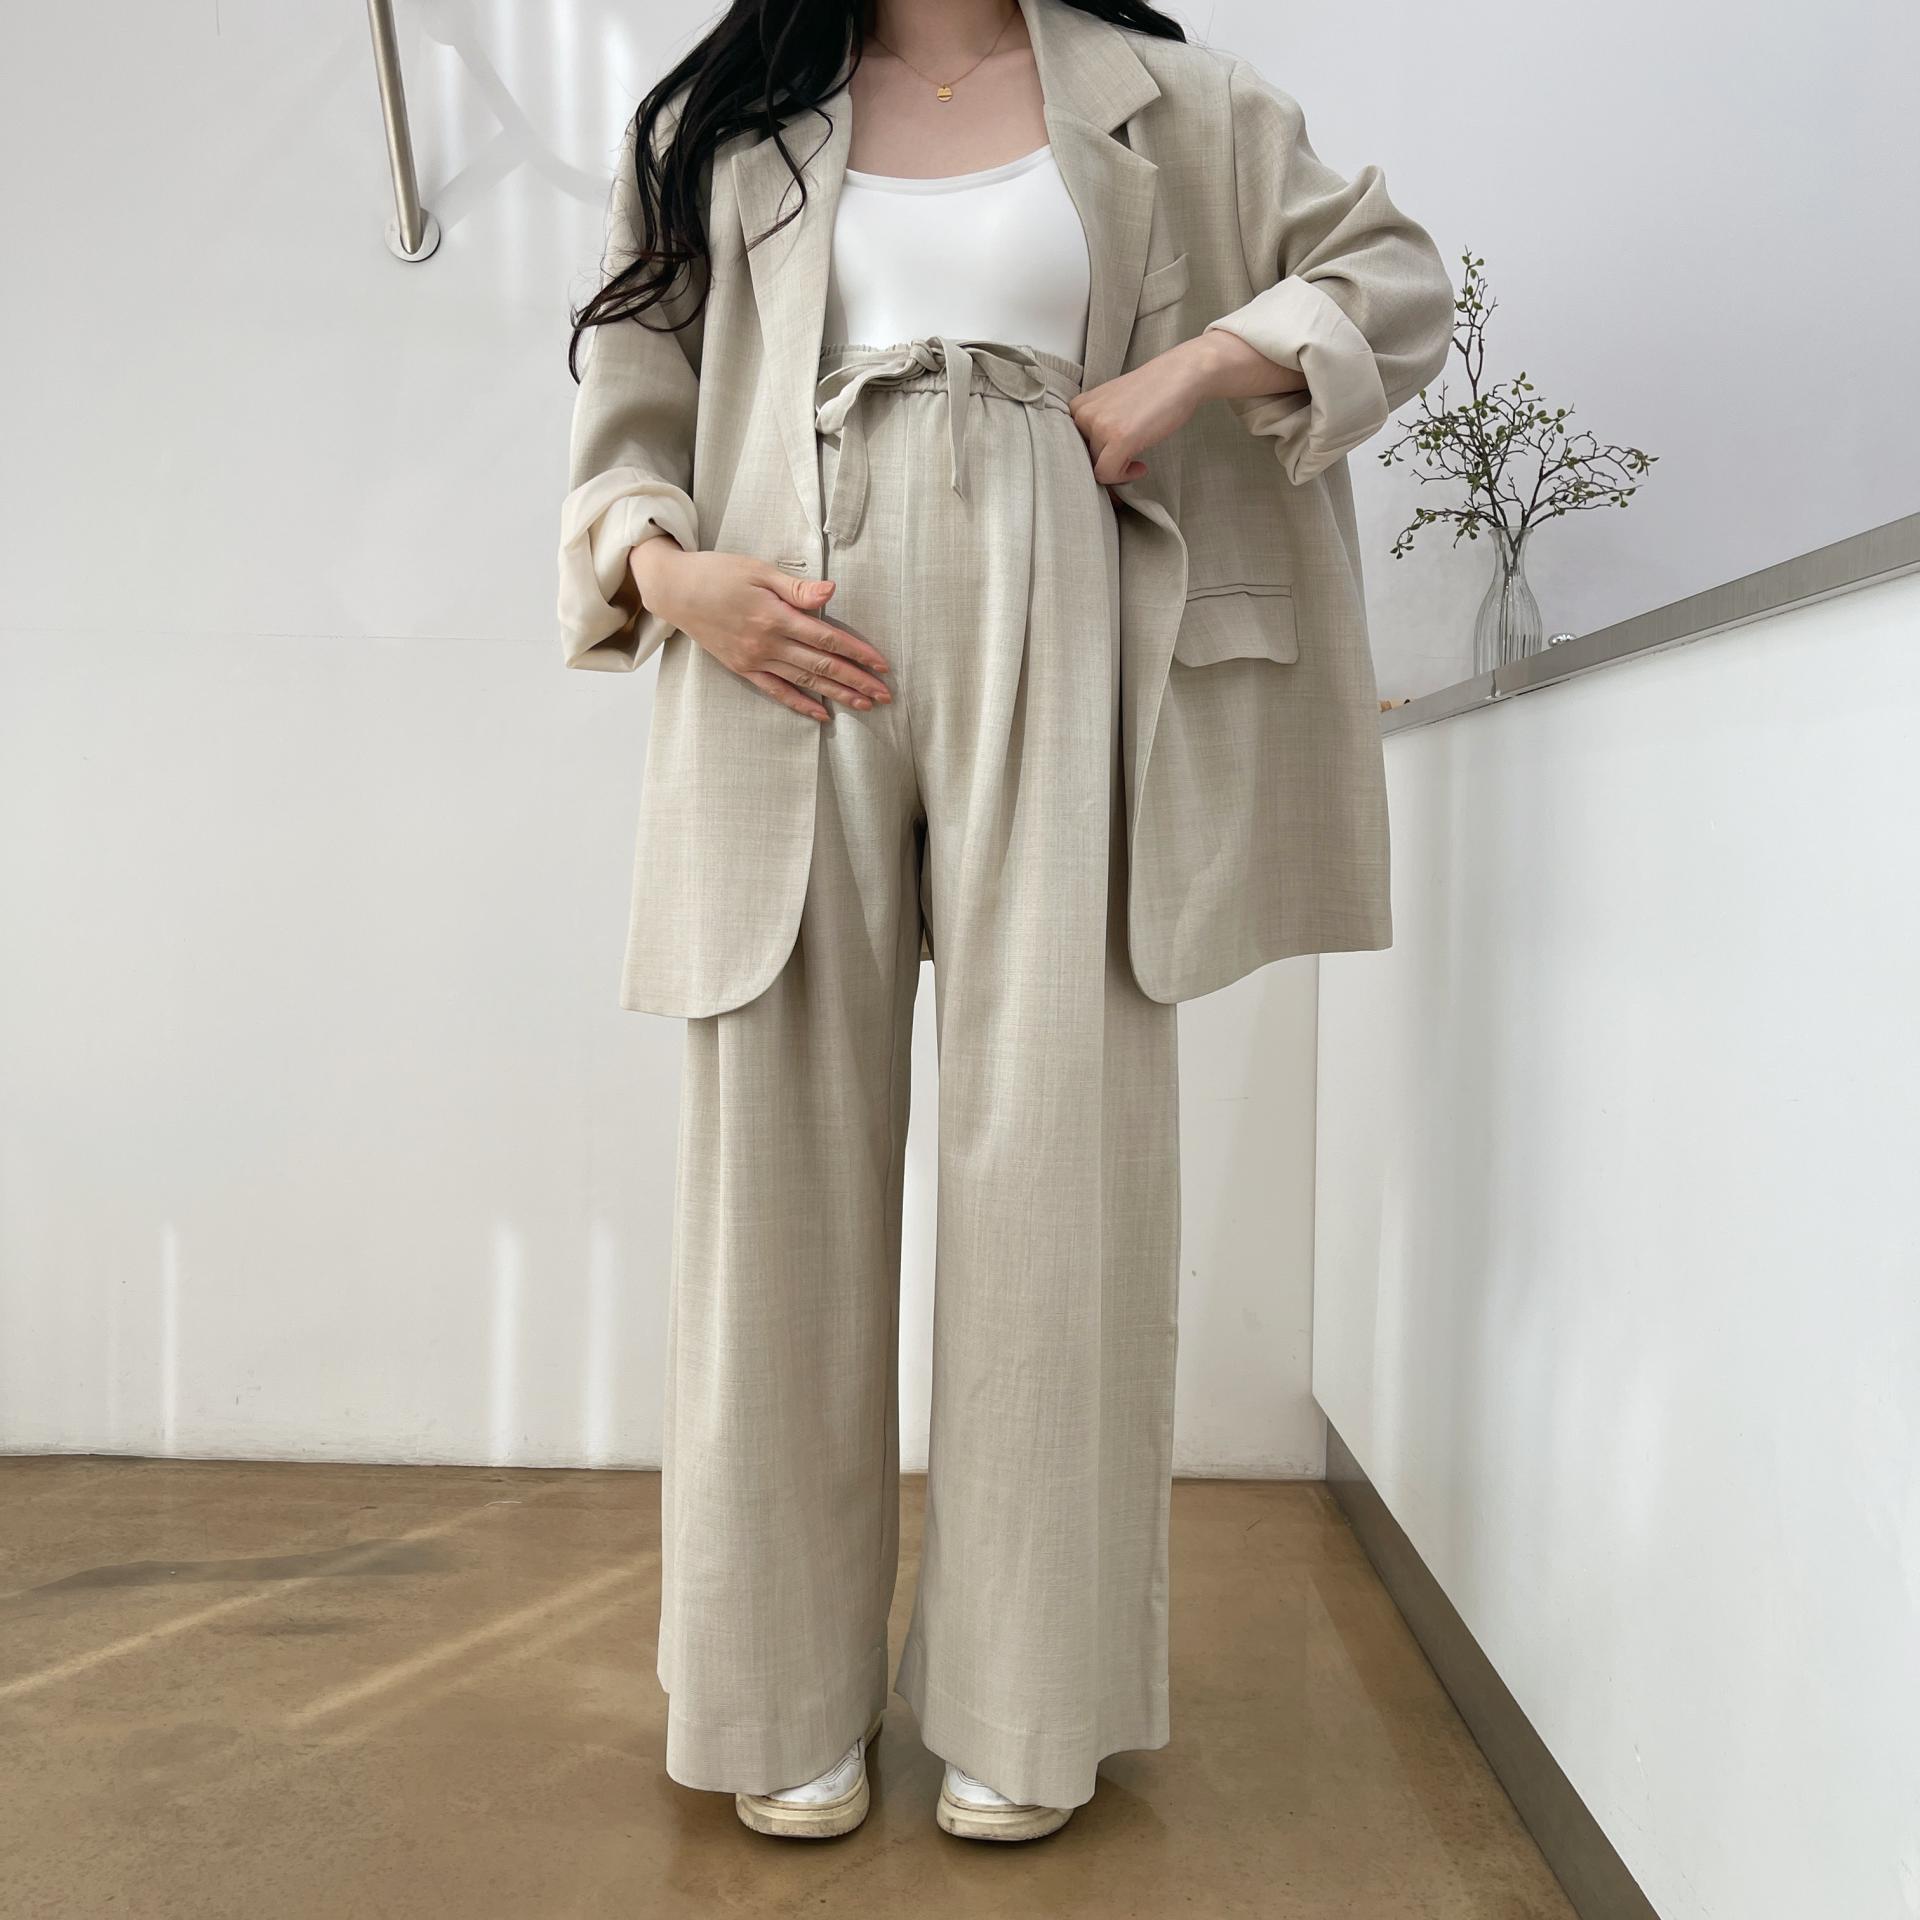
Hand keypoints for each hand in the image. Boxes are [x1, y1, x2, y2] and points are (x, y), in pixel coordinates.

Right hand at [629, 538, 891, 722]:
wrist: (675, 590)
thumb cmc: (718, 573)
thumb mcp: (759, 570)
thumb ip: (797, 588)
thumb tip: (832, 592)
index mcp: (775, 616)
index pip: (827, 637)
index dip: (857, 652)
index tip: (882, 664)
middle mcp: (767, 643)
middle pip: (822, 665)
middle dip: (857, 681)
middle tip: (885, 695)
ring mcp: (755, 659)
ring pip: (805, 682)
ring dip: (837, 695)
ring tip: (865, 706)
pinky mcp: (743, 668)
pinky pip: (776, 691)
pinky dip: (800, 704)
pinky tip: (821, 715)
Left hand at [1068, 331, 1309, 485]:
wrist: (1181, 375)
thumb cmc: (1152, 392)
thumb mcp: (1113, 406)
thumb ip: (1098, 429)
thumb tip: (1093, 467)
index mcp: (1079, 406)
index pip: (1071, 448)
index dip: (1091, 460)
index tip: (1111, 463)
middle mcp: (1083, 414)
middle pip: (1082, 461)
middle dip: (1103, 468)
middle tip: (1125, 468)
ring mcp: (1099, 425)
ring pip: (1095, 469)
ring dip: (1117, 472)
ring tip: (1137, 461)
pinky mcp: (1118, 437)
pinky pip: (1107, 474)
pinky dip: (1123, 477)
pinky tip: (1140, 466)